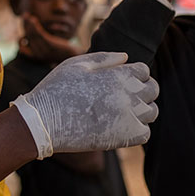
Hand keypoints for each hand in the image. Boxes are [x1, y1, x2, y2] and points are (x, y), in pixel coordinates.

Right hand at [12, 51, 157, 158]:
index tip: (123, 79)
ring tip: (125, 111)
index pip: (143, 70)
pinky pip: (145, 133)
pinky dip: (138, 130)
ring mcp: (127, 118)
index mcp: (117, 75)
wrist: (42, 122)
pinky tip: (123, 126)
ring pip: (152, 112)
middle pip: (152, 89)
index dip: (134, 73)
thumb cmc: (56, 90)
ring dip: (143, 110)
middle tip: (126, 95)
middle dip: (143, 89)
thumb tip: (126, 57)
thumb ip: (104, 58)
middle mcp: (127, 96)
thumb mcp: (76, 65)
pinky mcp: (123, 138)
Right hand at [19, 14, 80, 63]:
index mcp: (36, 58)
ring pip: (32, 34)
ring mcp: (44, 50)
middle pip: (27, 38)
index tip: (24, 31)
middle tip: (24, 16)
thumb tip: (32, 38)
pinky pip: (39, 33)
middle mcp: (38, 55)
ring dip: (28, 23)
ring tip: (27, 15)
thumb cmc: (61, 51)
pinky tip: (33, 19)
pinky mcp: (50, 44)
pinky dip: (34, 25)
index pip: (22, 50)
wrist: (74, 56)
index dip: (21, 40)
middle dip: (24, 26)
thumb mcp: (48, 49)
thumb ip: (40, 44)